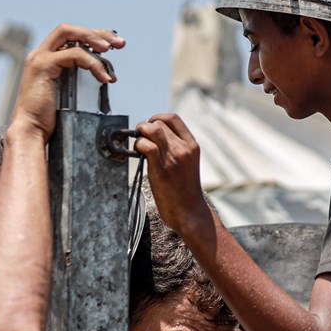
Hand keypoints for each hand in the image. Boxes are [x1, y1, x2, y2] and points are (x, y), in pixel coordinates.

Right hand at [11, 24, 123, 139]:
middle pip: (70, 30)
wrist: (32, 130)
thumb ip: (78, 79)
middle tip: (120, 43)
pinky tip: (103, 77)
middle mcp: (40, 54)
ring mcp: (40, 58)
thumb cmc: (49, 117)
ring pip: (71, 35)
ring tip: (112, 52)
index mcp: (46, 58)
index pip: (70, 36)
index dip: (92, 36)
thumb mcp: (67, 92)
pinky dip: (92, 63)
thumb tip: (105, 76)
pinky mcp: (43, 66)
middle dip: (98, 33)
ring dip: (96, 41)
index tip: (113, 44)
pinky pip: (74, 55)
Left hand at [134, 114, 207, 235]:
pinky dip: (139, 145)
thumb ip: (176, 149)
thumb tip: (155, 137)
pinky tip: (138, 154)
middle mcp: (184, 149)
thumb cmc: (185, 190)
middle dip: (145, 126)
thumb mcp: (188, 163)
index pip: (173, 118)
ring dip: (140, 133)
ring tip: (139, 145)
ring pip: (152, 130)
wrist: (190, 212)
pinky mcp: (161, 171)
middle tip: (141, 138)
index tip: (150, 127)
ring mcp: (173, 159)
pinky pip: (146, 147)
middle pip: (159, 123)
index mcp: (192, 145)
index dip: (157, 118)